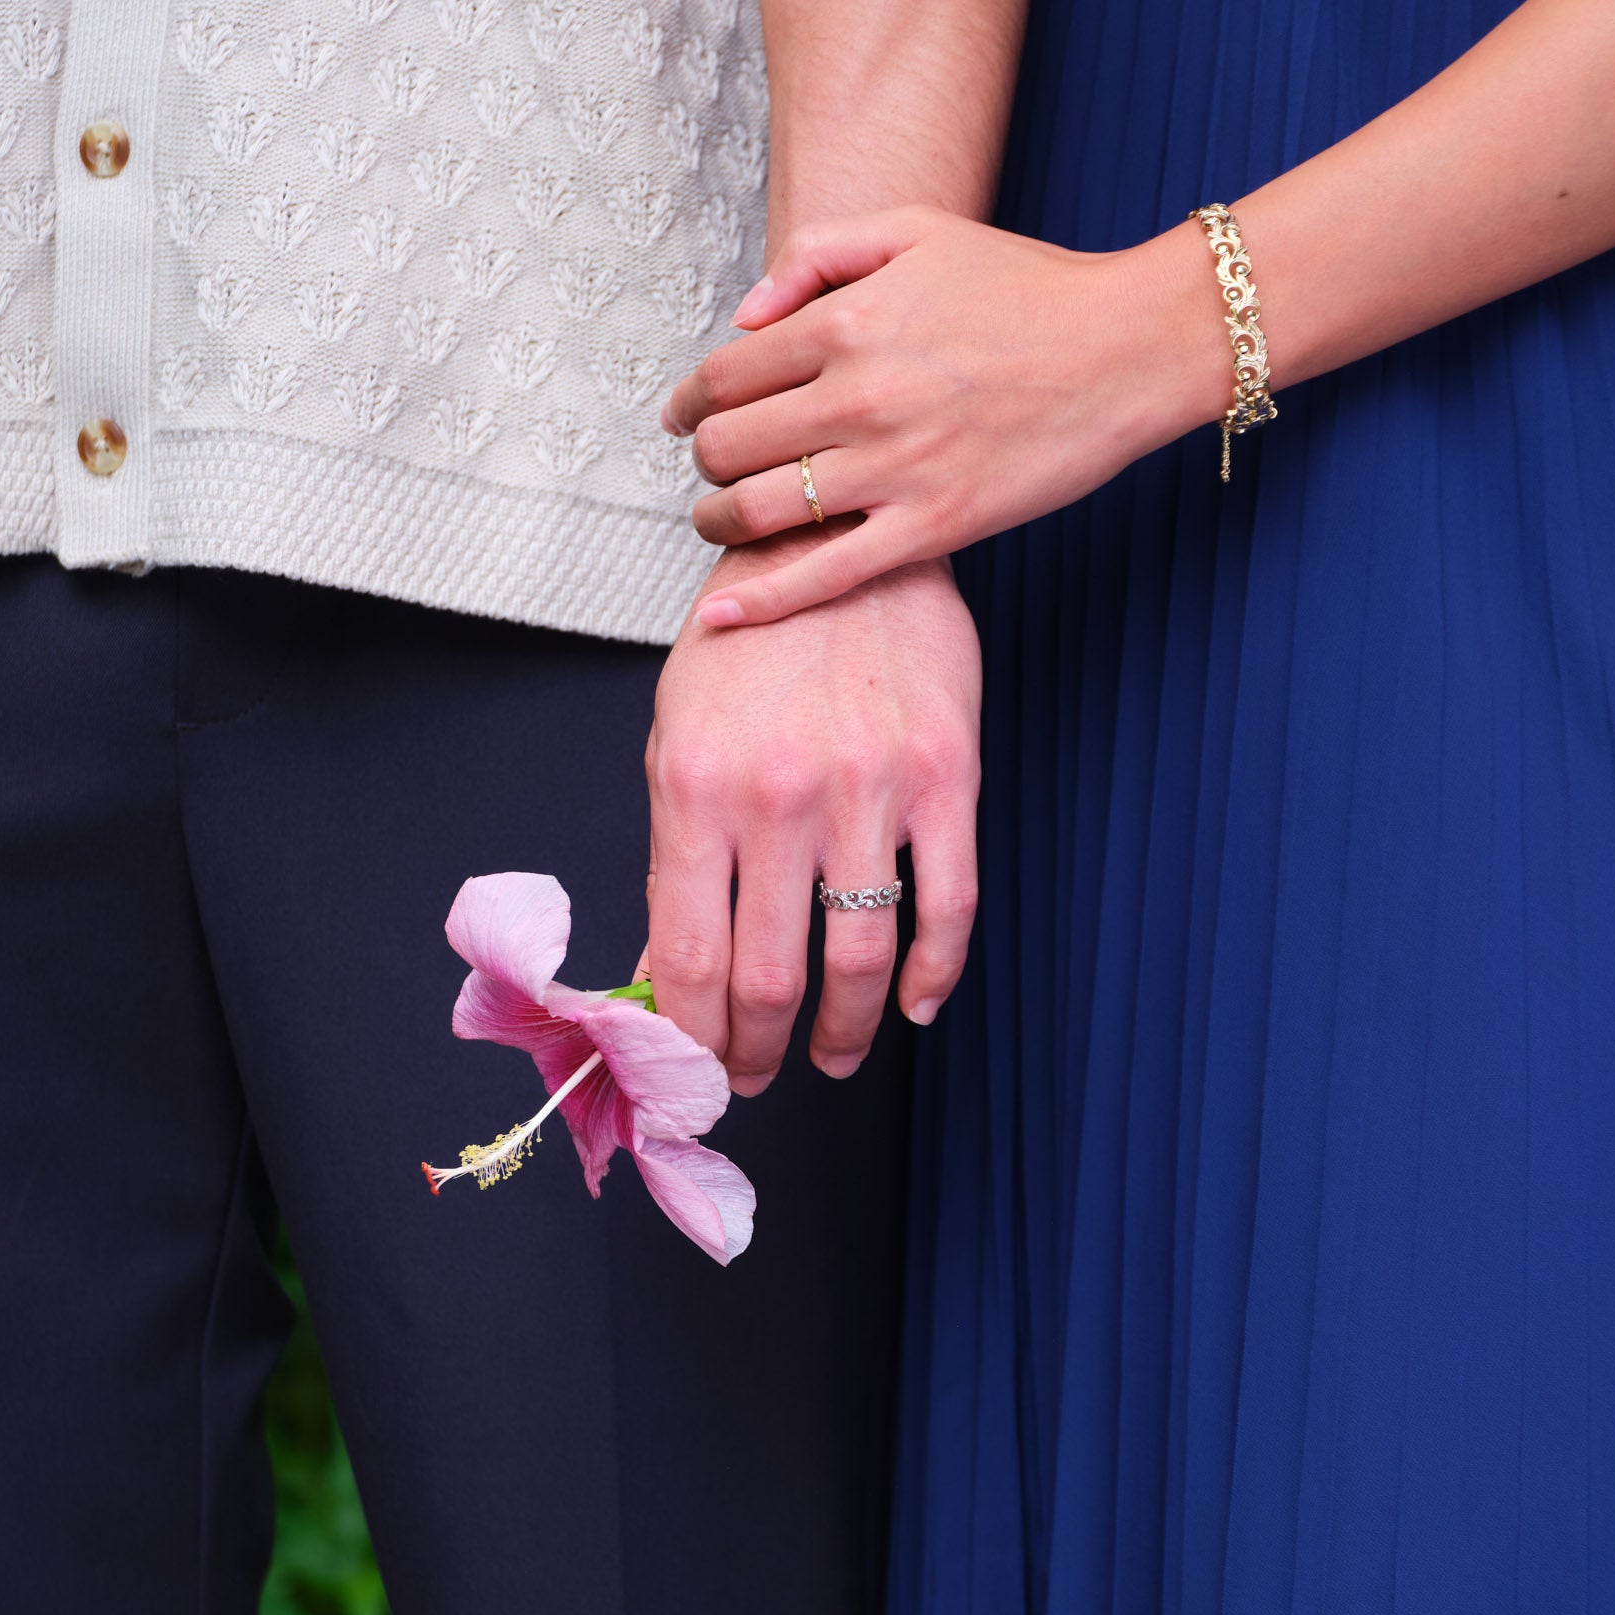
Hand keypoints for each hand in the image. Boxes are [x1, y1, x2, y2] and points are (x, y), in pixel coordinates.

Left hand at [643, 529, 981, 1092]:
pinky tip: (918, 1006)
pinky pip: (949, 907)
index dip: (692, 1041)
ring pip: (861, 957)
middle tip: (757, 1075)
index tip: (695, 1074)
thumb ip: (673, 860)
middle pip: (768, 977)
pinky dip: (935, 977)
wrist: (836, 539)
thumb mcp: (677, 739)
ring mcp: (869, 788)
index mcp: (693, 789)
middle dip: (757, 1052)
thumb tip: (664, 976)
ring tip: (831, 1055)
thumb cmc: (745, 645)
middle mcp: (777, 796)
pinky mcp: (947, 776)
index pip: (687, 958)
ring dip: (844, 1032)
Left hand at [661, 207, 1225, 625]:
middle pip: (728, 447)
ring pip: (759, 511)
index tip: (686, 416)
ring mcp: (893, 470)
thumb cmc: (1027, 287)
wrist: (1127, 348)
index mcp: (845, 323)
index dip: (691, 402)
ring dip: (717, 521)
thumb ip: (817, 256)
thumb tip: (744, 318)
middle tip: (711, 466)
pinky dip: (762, 599)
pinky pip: (826, 575)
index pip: (724, 375)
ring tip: (718, 520)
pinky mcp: (933, 527)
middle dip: (703, 460)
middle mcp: (858, 398)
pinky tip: (720, 614)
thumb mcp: (916, 231)